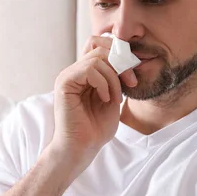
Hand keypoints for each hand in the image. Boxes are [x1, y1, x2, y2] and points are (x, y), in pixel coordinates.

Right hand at [50, 35, 137, 171]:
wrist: (82, 148)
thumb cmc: (96, 128)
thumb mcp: (113, 97)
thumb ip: (117, 77)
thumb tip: (127, 58)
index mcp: (84, 74)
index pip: (100, 46)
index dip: (119, 53)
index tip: (132, 74)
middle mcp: (74, 71)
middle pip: (101, 48)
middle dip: (121, 63)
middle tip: (131, 83)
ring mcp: (68, 76)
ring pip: (98, 58)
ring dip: (114, 78)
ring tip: (115, 98)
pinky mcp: (64, 82)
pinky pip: (90, 69)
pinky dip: (104, 83)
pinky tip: (105, 99)